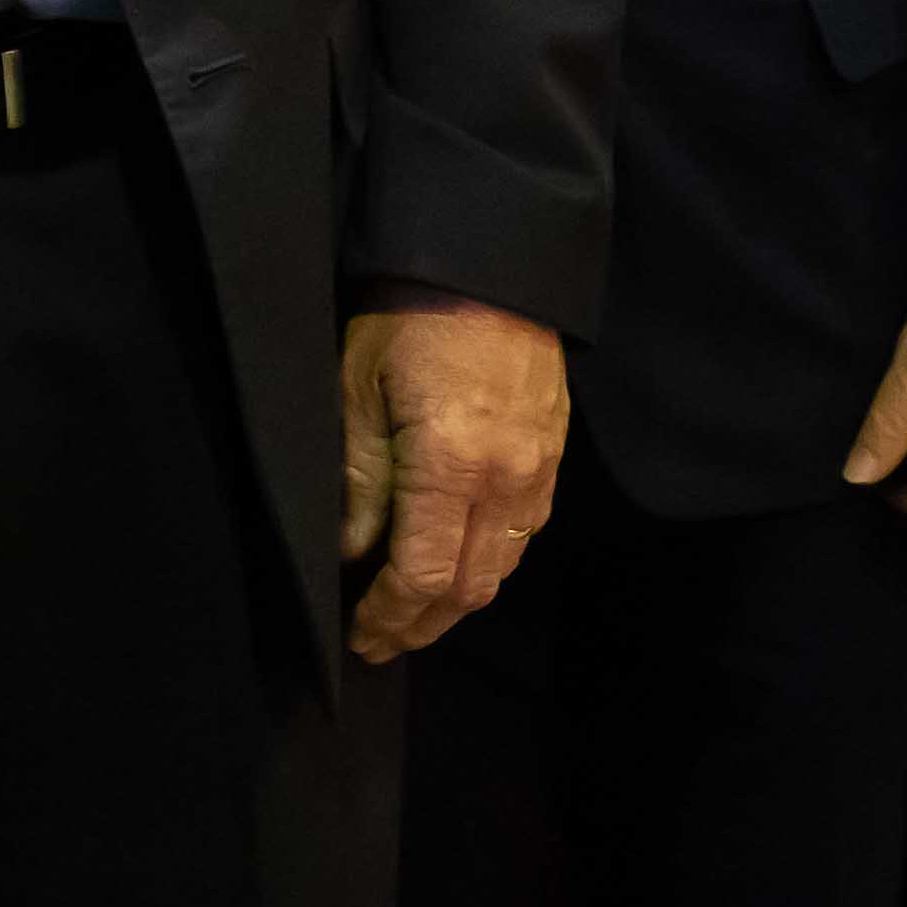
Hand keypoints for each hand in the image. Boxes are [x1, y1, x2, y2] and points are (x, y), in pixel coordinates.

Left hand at [339, 293, 569, 664]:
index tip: (360, 634)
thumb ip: (358, 480)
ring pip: (501, 569)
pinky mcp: (553, 456)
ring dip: (456, 603)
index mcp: (450, 464)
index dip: (389, 616)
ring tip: (414, 613)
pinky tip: (459, 563)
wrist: (491, 265)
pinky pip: (524, 534)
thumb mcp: (358, 390)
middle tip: (381, 640)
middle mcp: (504, 479)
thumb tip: (353, 552)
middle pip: (468, 590)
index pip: (421, 576)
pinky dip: (489, 564)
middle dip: (421, 626)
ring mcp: (536, 470)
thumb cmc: (411, 318)